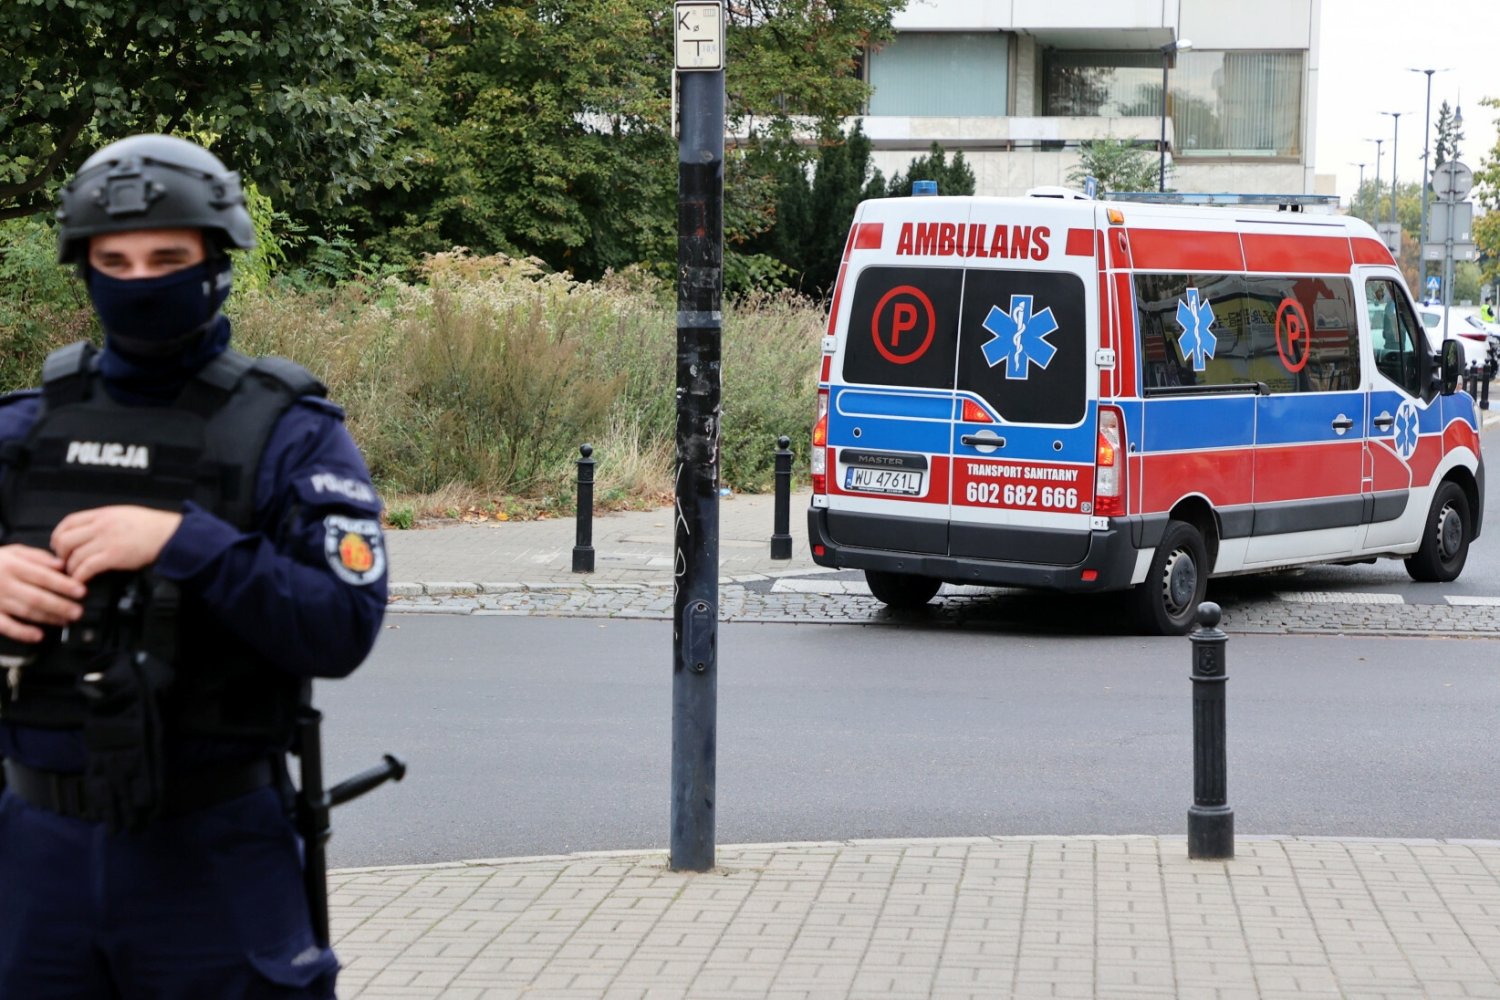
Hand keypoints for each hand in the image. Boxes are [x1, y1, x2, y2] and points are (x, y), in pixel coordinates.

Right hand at [0, 544, 85, 643]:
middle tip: (78, 611)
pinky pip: (6, 626)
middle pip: (37, 597)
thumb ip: (38, 557)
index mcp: (13, 566)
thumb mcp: (14, 551)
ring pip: (26, 611)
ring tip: (66, 621)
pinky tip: (38, 635)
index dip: (64, 585)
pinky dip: (22, 632)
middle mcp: (5, 583)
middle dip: (60, 605)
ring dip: (48, 618)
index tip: (81, 591)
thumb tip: (62, 565)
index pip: (43, 577)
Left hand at [50, 505, 183, 583]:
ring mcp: (106, 541)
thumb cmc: (151, 526)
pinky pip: (87, 567)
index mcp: (103, 514)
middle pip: (65, 539)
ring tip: (75, 574)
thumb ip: (104, 521)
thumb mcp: (123, 514)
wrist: (169, 535)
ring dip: (71, 568)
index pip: (68, 522)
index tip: (59, 545)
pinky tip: (82, 580)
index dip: (58, 535)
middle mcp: (101, 526)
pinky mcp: (114, 556)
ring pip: (74, 555)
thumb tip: (88, 531)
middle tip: (65, 562)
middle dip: (61, 554)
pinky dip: (80, 576)